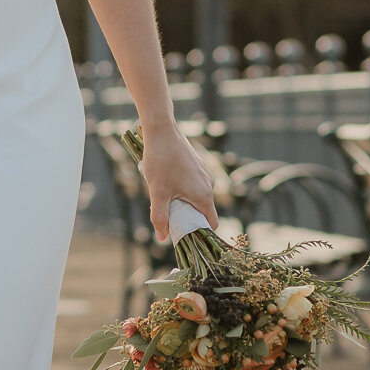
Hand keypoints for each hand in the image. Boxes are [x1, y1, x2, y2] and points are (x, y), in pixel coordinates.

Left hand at [136, 123, 218, 241]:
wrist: (161, 130)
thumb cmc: (160, 161)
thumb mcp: (157, 193)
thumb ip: (160, 217)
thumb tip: (162, 239)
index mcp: (204, 195)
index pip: (211, 224)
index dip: (200, 234)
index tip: (185, 236)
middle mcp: (209, 185)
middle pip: (203, 211)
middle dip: (188, 218)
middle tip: (170, 218)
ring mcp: (204, 174)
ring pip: (197, 197)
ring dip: (183, 203)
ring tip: (165, 198)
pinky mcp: (197, 166)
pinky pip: (193, 185)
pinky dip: (183, 190)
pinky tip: (166, 182)